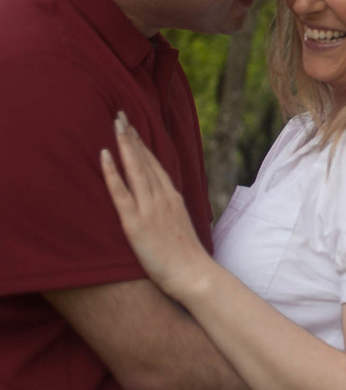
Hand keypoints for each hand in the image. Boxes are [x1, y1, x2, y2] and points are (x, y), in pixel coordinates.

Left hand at [101, 112, 211, 298]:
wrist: (195, 275)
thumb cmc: (188, 258)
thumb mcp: (180, 228)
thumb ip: (169, 214)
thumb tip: (162, 210)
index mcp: (173, 198)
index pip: (155, 165)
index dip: (143, 145)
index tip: (133, 128)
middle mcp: (163, 198)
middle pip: (145, 160)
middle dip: (132, 136)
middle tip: (120, 114)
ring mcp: (150, 209)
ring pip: (135, 169)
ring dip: (125, 145)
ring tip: (115, 124)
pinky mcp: (136, 223)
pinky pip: (121, 193)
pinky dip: (112, 172)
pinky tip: (104, 155)